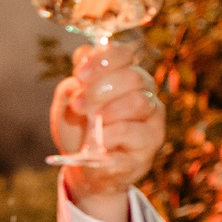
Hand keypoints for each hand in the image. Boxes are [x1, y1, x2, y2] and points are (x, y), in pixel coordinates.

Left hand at [51, 38, 163, 221]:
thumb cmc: (80, 130)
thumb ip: (76, 79)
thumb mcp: (68, 101)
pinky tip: (98, 142)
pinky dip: (109, 136)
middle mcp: (145, 92)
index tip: (79, 74)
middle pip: (133, 76)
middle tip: (78, 105)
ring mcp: (152, 118)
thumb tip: (83, 54)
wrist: (84, 167)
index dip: (103, 60)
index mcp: (125, 76)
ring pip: (139, 102)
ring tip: (90, 123)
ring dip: (107, 111)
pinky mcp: (151, 143)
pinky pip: (133, 132)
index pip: (125, 54)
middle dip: (99, 89)